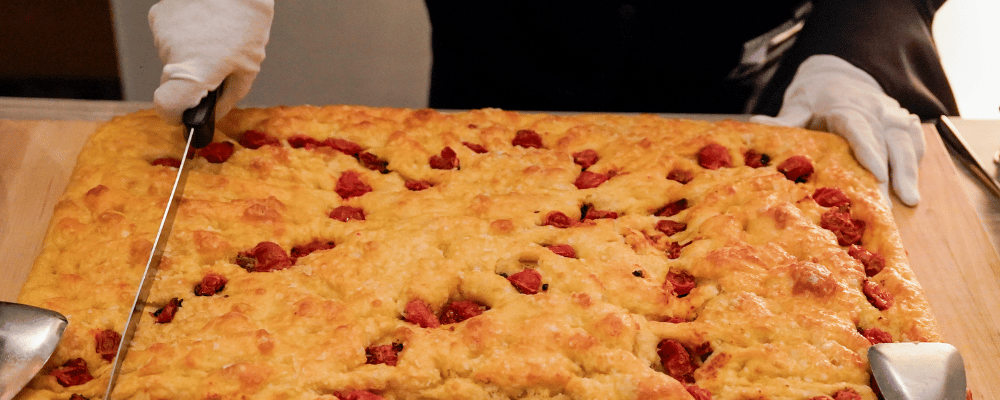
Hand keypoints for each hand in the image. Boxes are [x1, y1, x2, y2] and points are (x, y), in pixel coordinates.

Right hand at [148, 0, 273, 124]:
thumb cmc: (246, 21)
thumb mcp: (248, 68)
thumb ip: (227, 98)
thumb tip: (212, 114)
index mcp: (195, 71)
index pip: (166, 107)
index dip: (175, 114)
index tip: (186, 113)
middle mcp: (171, 54)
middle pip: (172, 82)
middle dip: (192, 80)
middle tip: (217, 64)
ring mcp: (161, 34)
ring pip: (172, 58)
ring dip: (190, 55)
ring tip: (214, 39)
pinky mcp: (158, 17)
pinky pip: (169, 38)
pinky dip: (184, 37)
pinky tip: (202, 25)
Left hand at [751, 55, 924, 205]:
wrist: (836, 75)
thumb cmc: (814, 97)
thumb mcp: (797, 106)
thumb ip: (784, 120)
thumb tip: (758, 122)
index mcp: (844, 106)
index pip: (859, 128)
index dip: (869, 151)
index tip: (877, 174)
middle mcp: (872, 108)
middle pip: (885, 141)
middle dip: (892, 173)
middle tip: (890, 205)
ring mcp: (890, 114)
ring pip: (906, 140)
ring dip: (909, 170)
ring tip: (910, 200)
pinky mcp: (902, 120)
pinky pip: (914, 140)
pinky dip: (916, 160)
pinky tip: (914, 182)